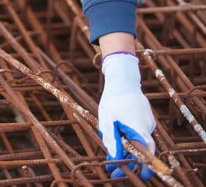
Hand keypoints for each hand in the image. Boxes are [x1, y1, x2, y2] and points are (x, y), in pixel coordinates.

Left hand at [98, 53, 155, 180]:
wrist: (123, 79)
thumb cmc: (113, 99)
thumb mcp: (107, 121)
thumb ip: (112, 141)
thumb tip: (114, 160)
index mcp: (138, 127)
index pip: (146, 153)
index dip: (144, 167)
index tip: (139, 177)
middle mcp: (147, 125)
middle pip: (142, 150)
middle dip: (130, 162)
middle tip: (116, 170)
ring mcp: (148, 121)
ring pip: (140, 140)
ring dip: (129, 148)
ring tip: (114, 147)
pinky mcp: (147, 117)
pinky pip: (140, 132)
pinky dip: (131, 137)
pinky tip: (120, 133)